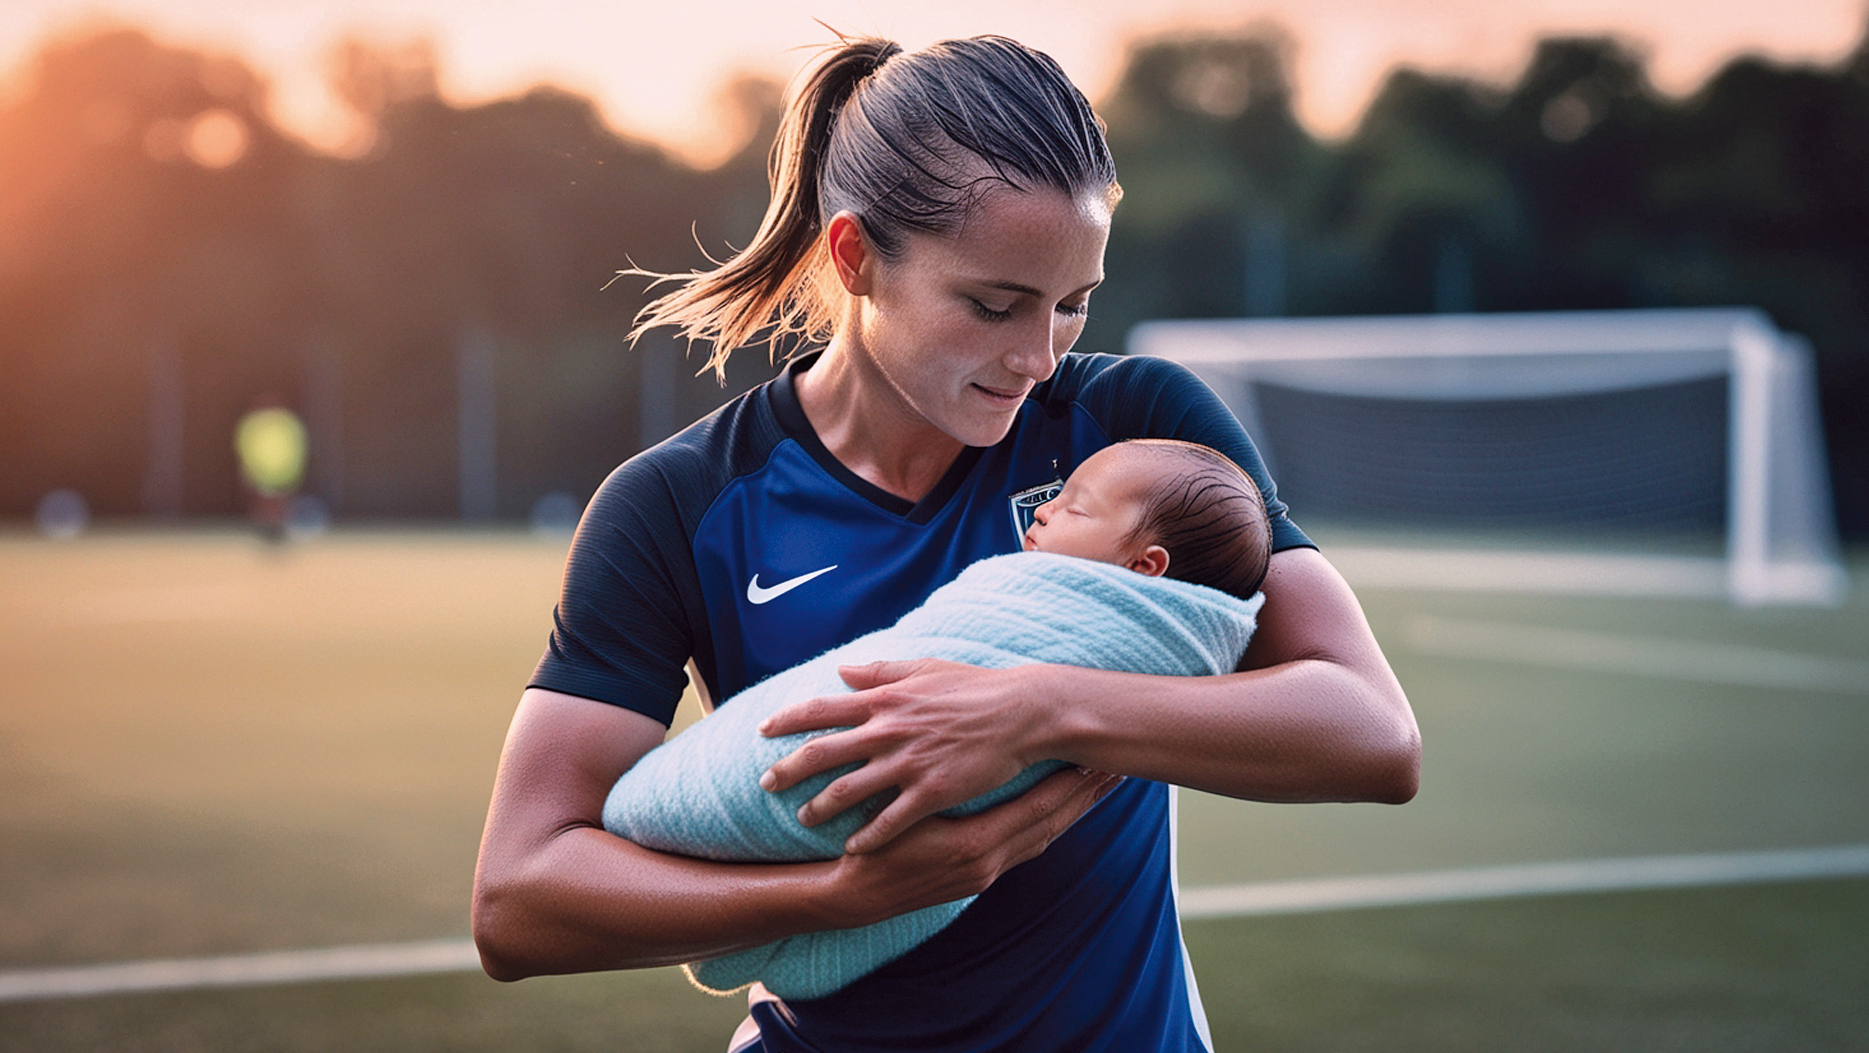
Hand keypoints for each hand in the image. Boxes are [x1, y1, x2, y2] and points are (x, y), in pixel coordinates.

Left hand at [758, 658, 1053, 852]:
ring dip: (818, 807)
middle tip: (764, 784)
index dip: (787, 719)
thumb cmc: (975, 687)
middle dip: (787, 770)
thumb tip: (842, 669)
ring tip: (801, 819)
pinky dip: (867, 836)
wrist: (1021, 713)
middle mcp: (888, 731)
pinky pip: (889, 820)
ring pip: (847, 790)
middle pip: (821, 753)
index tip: (762, 730)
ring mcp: (908, 763)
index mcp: (884, 700)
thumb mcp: (925, 669)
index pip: (821, 709)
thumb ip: (880, 671)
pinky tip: (853, 848)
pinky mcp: (931, 791)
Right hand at [827, 766, 1122, 924]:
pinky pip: (1026, 847)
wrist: (855, 897)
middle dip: (1083, 799)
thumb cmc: (872, 848)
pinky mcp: (979, 877)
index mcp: (974, 843)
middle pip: (1050, 825)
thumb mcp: (898, 812)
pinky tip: (1058, 812)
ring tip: (1096, 787)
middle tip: (1114, 772)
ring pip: (1042, 838)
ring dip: (1070, 813)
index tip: (1096, 763)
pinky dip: (1046, 826)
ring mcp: (987, 873)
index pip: (1037, 809)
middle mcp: (989, 862)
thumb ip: (929, 781)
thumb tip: (961, 745)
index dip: (1069, 786)